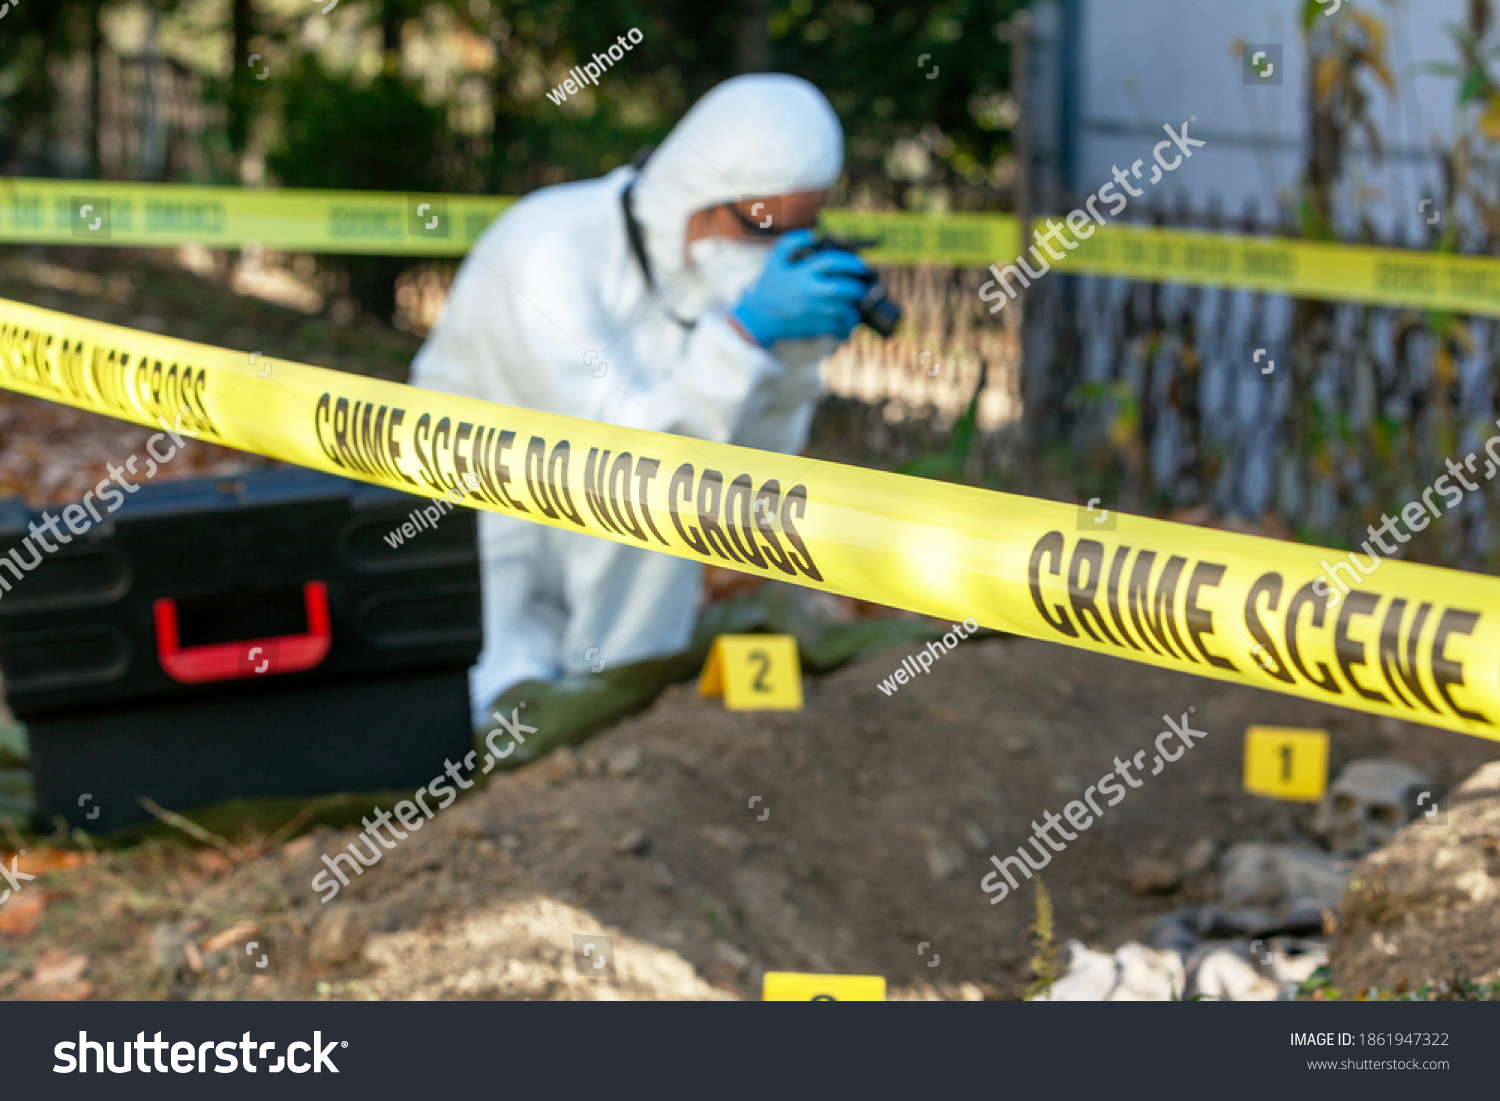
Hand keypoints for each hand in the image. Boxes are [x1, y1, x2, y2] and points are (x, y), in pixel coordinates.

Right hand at [730, 229, 871, 345]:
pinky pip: (841, 327)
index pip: (833, 263)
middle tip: (861, 286)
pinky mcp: (815, 328)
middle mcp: (810, 293)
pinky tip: (848, 318)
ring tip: (856, 302)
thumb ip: (791, 242)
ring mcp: (814, 312)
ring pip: (846, 310)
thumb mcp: (774, 260)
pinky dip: (849, 324)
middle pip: (845, 289)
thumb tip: (813, 234)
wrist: (759, 317)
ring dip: (855, 306)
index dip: (852, 262)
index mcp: (802, 274)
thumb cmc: (769, 287)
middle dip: (858, 287)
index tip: (861, 265)